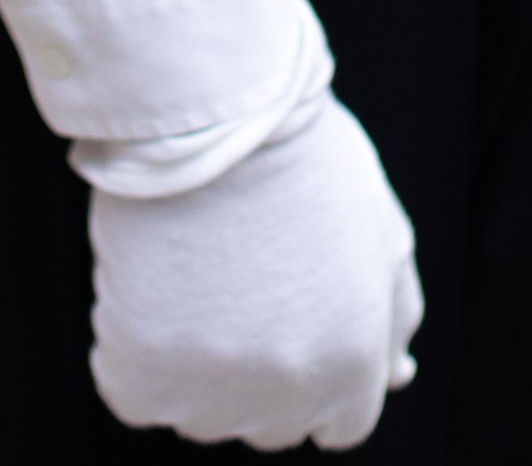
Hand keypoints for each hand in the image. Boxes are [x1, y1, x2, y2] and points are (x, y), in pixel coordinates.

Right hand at [89, 95, 420, 449]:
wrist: (213, 107)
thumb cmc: (300, 155)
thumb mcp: (376, 226)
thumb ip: (394, 312)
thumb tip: (400, 376)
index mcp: (353, 363)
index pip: (340, 422)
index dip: (316, 368)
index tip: (289, 314)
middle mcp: (289, 392)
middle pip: (270, 425)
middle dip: (260, 369)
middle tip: (240, 283)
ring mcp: (212, 388)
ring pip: (199, 412)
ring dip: (195, 360)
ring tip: (197, 271)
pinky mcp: (141, 371)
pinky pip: (131, 389)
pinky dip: (131, 348)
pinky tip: (152, 282)